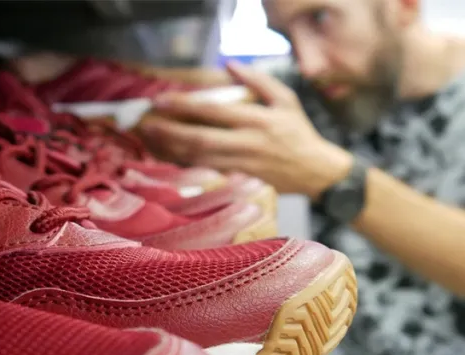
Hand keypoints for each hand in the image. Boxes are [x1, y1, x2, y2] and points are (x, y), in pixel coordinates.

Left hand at [138, 61, 352, 196]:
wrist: (316, 172)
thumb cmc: (299, 133)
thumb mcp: (286, 100)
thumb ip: (258, 81)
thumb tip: (229, 64)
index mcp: (258, 121)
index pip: (215, 112)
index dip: (186, 106)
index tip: (162, 100)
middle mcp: (248, 144)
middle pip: (201, 139)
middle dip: (171, 132)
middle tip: (148, 124)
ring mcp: (242, 165)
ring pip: (200, 159)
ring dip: (173, 150)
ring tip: (151, 140)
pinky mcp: (240, 180)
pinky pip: (207, 173)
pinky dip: (185, 165)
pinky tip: (167, 157)